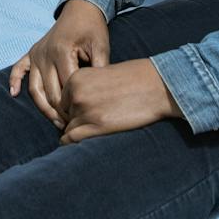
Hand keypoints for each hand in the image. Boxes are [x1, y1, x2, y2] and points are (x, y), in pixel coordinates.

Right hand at [9, 0, 109, 127]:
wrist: (81, 9)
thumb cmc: (93, 29)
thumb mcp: (101, 47)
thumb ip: (99, 70)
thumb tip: (101, 95)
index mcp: (62, 52)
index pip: (66, 88)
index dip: (75, 106)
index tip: (84, 120)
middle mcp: (44, 54)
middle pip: (49, 92)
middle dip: (60, 112)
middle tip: (73, 126)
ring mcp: (36, 53)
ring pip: (34, 88)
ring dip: (43, 107)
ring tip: (56, 122)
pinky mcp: (32, 52)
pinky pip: (19, 68)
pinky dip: (14, 81)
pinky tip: (13, 93)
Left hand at [58, 59, 181, 144]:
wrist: (156, 85)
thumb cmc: (133, 78)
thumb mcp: (101, 73)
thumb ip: (85, 87)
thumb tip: (73, 106)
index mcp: (76, 78)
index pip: (62, 100)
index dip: (72, 108)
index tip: (84, 111)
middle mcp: (77, 94)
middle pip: (65, 115)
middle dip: (75, 119)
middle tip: (91, 120)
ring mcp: (87, 111)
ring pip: (69, 128)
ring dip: (77, 131)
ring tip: (91, 131)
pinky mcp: (98, 126)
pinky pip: (73, 138)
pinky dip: (70, 143)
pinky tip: (74, 144)